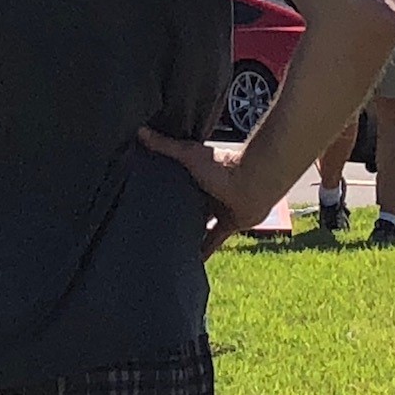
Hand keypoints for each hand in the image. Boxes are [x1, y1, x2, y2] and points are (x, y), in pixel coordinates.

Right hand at [139, 128, 274, 257]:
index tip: (146, 195)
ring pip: (199, 225)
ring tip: (166, 246)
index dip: (164, 188)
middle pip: (187, 205)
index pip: (177, 182)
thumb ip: (165, 146)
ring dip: (188, 234)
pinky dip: (203, 252)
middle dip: (174, 213)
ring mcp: (218, 209)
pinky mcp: (228, 225)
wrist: (253, 183)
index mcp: (198, 174)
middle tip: (152, 226)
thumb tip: (140, 131)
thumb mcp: (189, 154)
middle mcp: (207, 192)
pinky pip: (212, 242)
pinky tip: (192, 263)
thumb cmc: (223, 166)